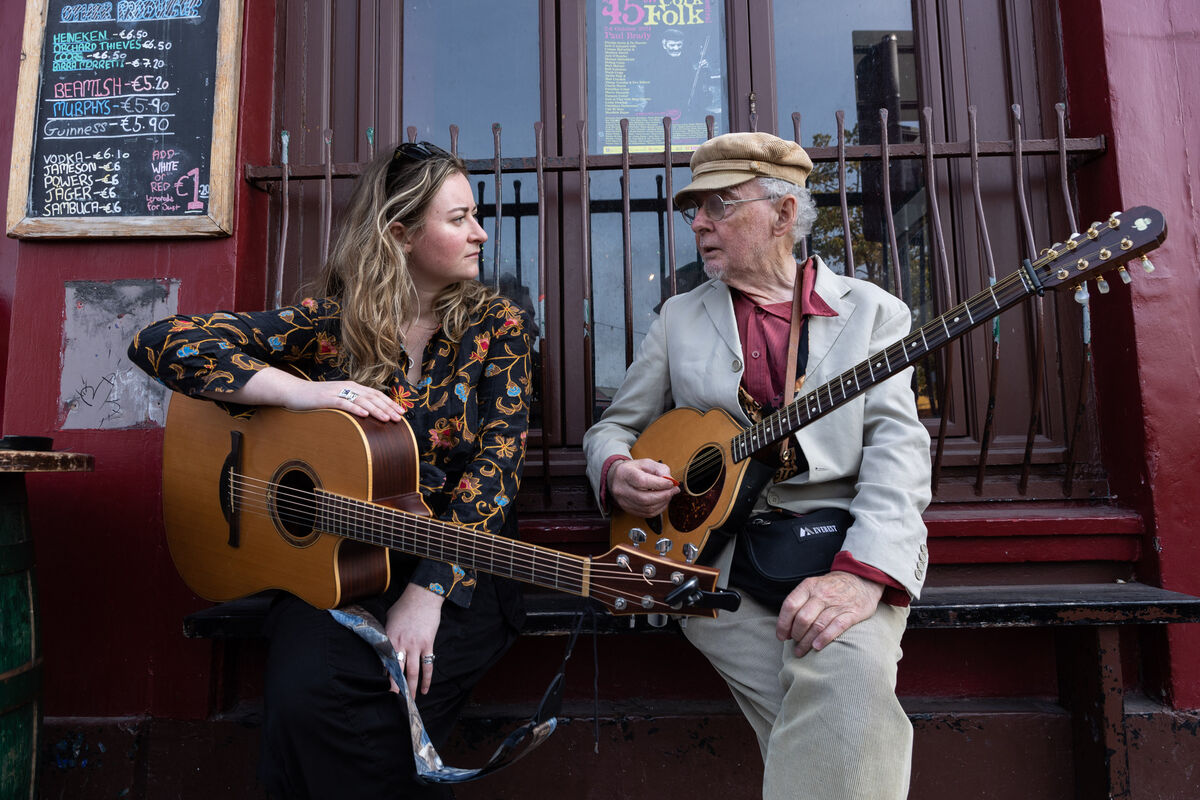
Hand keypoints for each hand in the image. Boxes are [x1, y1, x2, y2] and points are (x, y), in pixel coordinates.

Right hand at [230, 368, 404, 421]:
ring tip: (387, 418)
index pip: (375, 394)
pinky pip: (343, 403)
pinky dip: (355, 408)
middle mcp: (347, 387)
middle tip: (400, 418)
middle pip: (372, 396)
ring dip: (376, 409)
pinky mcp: (326, 398)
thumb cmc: (315, 399)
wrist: (293, 392)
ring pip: (361, 399)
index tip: (401, 413)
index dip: (389, 403)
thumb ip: (351, 403)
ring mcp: (337, 392)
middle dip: (388, 407)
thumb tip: (367, 413)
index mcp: (352, 387)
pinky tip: (364, 414)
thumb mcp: (337, 400)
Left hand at [384, 583, 445, 695]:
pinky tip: (425, 689)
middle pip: (398, 671)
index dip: (383, 677)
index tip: (380, 690)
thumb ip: (385, 635)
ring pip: (413, 672)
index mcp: (389, 639)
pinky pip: (428, 665)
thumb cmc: (404, 607)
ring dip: (411, 688)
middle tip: (395, 703)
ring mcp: (416, 646)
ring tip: (410, 701)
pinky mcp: (428, 644)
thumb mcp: (388, 619)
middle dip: (396, 689)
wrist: (423, 596)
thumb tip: (381, 647)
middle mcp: (402, 645)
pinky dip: (427, 679)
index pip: (385, 662)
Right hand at [608, 458, 679, 516]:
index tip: (671, 483)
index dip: (660, 484)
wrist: (618, 477)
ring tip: (669, 495)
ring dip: (663, 503)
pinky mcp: (628, 510)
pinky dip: (658, 509)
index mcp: (625, 473)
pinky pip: (647, 514)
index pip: (643, 482)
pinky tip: (662, 501)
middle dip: (664, 495)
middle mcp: (622, 489)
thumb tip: (670, 481)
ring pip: (647, 508)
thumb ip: (660, 470)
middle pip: (645, 498)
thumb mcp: (647, 463)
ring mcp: (623, 501)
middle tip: (673, 490)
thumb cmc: (633, 469)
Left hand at [776, 571, 883, 656]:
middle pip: (803, 618)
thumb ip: (800, 602)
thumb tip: (785, 627)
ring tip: (801, 651)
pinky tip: (817, 647)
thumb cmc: (832, 588)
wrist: (862, 580)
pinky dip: (825, 638)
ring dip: (806, 642)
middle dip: (796, 635)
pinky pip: (836, 627)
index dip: (783, 623)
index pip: (790, 605)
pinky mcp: (852, 613)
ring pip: (817, 625)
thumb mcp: (813, 586)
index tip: (781, 636)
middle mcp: (822, 593)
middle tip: (794, 644)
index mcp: (809, 586)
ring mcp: (838, 603)